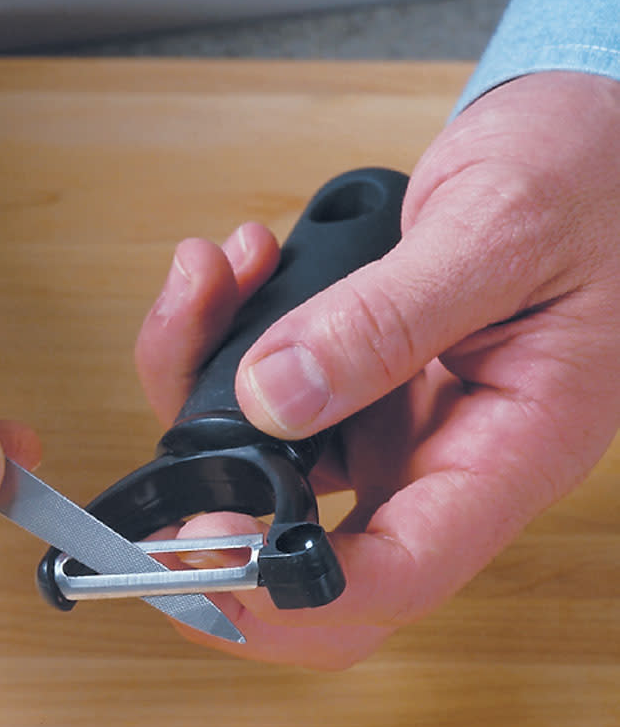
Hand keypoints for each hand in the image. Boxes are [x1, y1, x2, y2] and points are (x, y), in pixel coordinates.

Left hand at [136, 71, 619, 666]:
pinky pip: (274, 400)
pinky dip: (226, 344)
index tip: (208, 553)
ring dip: (206, 395)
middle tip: (151, 507)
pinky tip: (236, 270)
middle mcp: (450, 456)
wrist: (596, 137)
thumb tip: (277, 398)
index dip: (297, 589)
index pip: (404, 571)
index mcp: (513, 449)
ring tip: (207, 280)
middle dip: (227, 548)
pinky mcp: (367, 385)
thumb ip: (389, 320)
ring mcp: (402, 425)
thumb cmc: (589, 176)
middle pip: (326, 560)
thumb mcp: (496, 231)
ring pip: (277, 473)